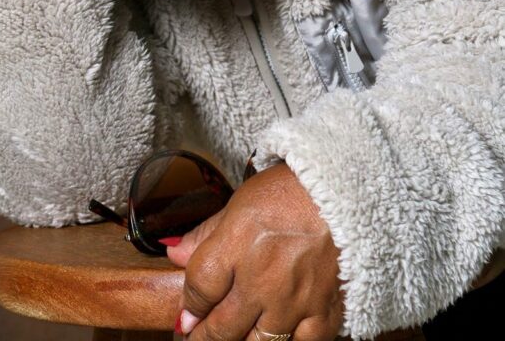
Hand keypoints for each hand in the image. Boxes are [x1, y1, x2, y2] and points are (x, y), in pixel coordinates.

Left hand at [166, 163, 344, 340]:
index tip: (185, 318)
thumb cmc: (289, 191)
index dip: (188, 308)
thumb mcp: (239, 203)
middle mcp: (263, 277)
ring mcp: (295, 299)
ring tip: (232, 338)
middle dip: (204, 338)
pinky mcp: (324, 310)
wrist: (342, 190)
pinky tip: (274, 336)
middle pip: (222, 327)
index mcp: (238, 242)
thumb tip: (175, 253)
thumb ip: (206, 233)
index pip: (199, 288)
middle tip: (198, 339)